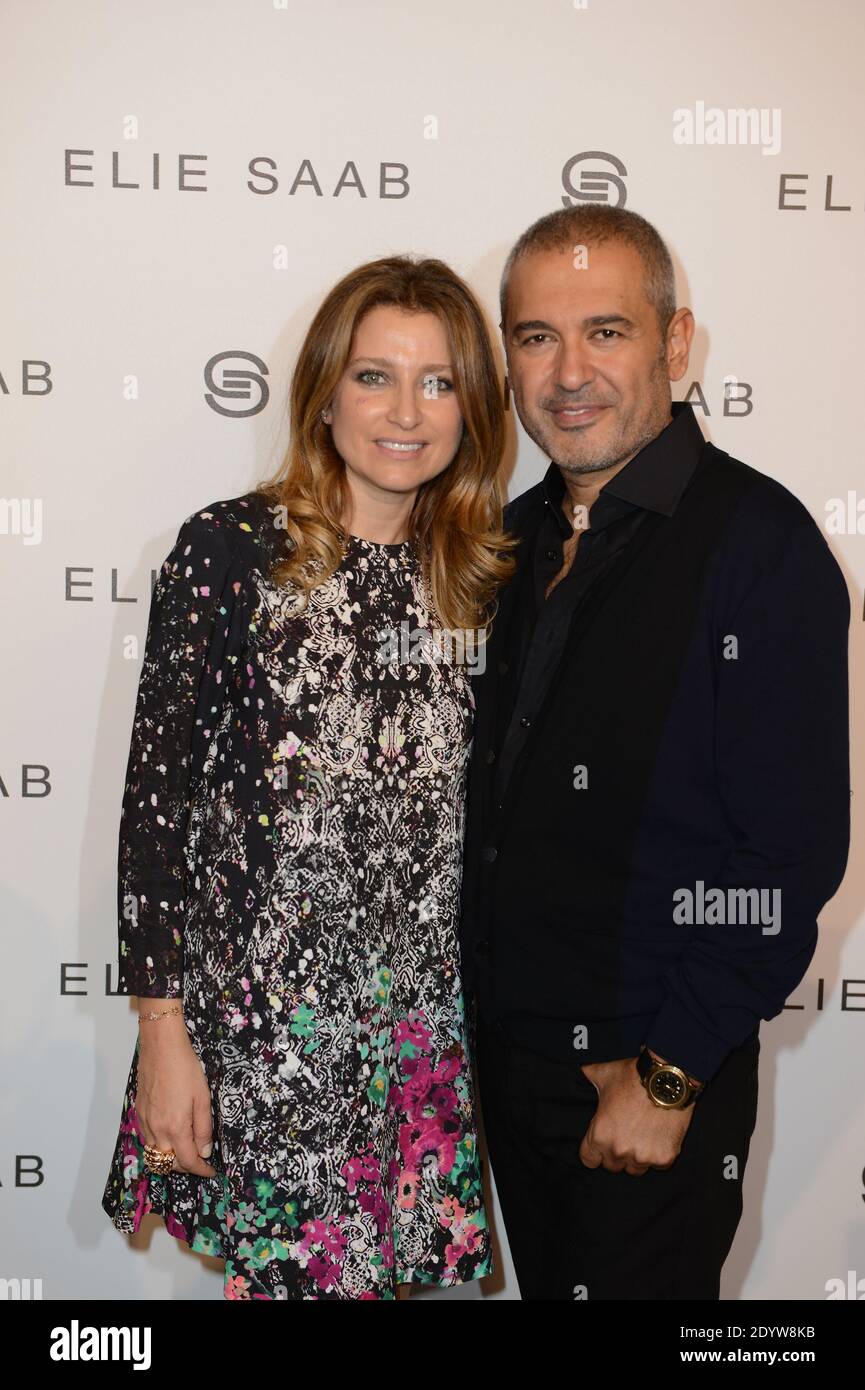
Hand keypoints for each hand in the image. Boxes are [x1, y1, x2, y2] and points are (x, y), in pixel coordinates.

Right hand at [134, 1031, 217, 1177]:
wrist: (161, 1048)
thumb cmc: (186, 1069)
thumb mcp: (203, 1098)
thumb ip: (204, 1128)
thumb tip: (205, 1152)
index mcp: (175, 1128)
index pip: (188, 1161)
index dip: (201, 1170)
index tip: (210, 1171)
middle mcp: (157, 1130)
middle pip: (169, 1163)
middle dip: (186, 1166)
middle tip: (200, 1160)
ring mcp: (145, 1123)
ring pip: (156, 1154)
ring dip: (171, 1158)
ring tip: (186, 1151)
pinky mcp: (139, 1113)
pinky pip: (148, 1140)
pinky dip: (159, 1146)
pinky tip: (170, 1135)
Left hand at [578, 1052, 694, 1175]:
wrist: (668, 1080)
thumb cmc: (633, 1076)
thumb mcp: (604, 1074)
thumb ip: (589, 1076)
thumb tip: (582, 1070)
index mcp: (600, 1136)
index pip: (589, 1160)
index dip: (594, 1152)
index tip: (602, 1144)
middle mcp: (619, 1151)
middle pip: (612, 1166)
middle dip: (616, 1154)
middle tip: (625, 1136)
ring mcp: (643, 1157)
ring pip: (635, 1169)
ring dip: (637, 1157)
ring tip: (643, 1137)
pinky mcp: (664, 1158)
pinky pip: (658, 1166)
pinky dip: (659, 1155)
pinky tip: (660, 1137)